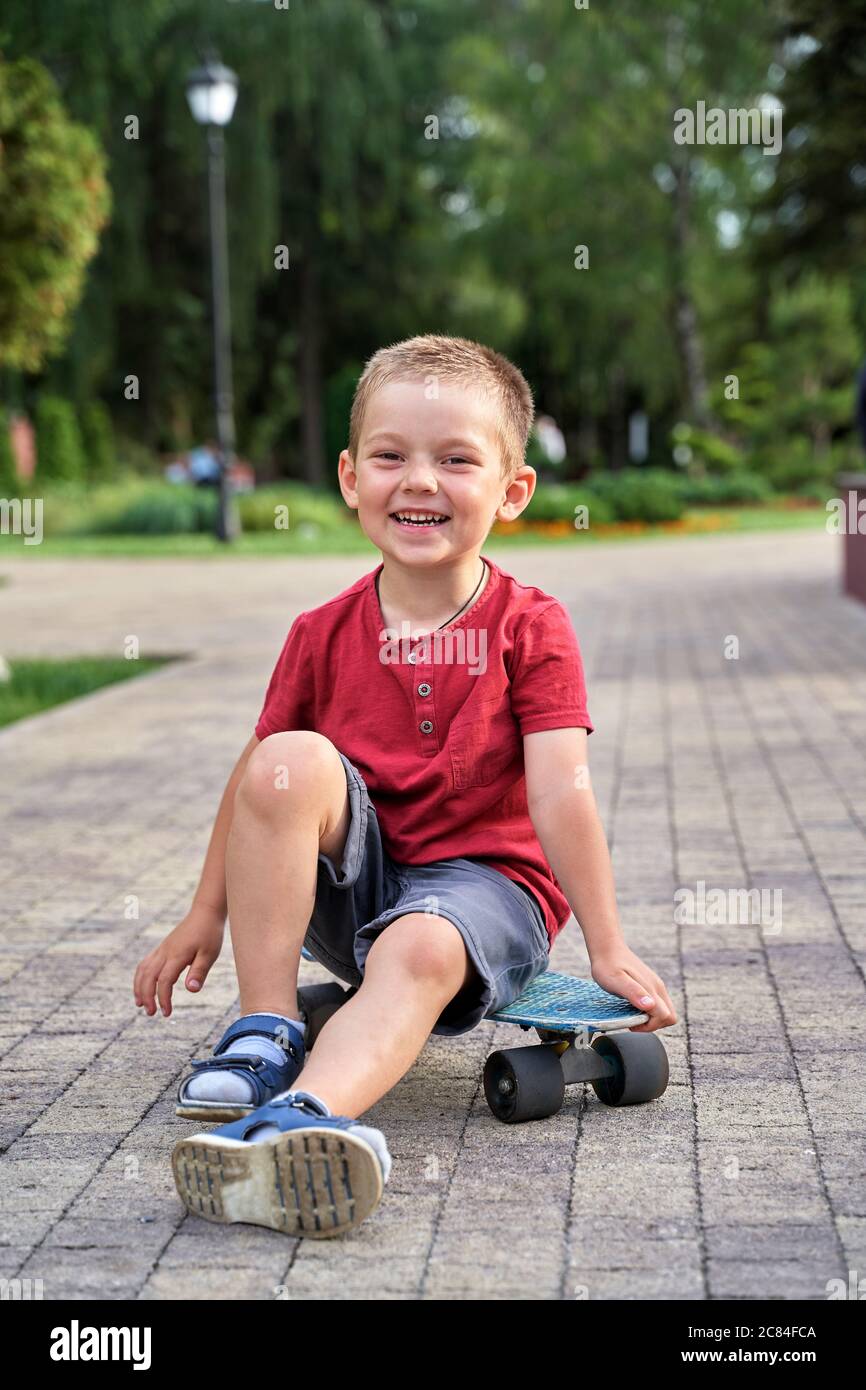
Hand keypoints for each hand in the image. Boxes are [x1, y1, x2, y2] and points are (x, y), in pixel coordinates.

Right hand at [133, 902, 224, 1018]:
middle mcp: (165, 952)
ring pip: (143, 970)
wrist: (205, 913)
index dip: (163, 999)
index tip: (166, 1013)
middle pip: (148, 977)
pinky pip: (145, 963)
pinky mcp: (162, 948)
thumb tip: (191, 990)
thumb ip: (199, 972)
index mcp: (177, 955)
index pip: (164, 981)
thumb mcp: (210, 954)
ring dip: (139, 988)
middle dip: (147, 996)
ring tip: (141, 1005)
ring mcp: (162, 949)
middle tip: (151, 1014)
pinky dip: (141, 977)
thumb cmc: (209, 934)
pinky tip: (143, 987)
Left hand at [590, 945, 676, 1032]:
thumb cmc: (608, 965)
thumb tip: (650, 1006)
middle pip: (670, 1016)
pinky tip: (632, 1006)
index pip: (665, 1016)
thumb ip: (633, 993)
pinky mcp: (651, 985)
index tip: (632, 1023)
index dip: (649, 1026)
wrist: (607, 948)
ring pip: (666, 1011)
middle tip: (633, 1020)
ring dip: (651, 1019)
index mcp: (651, 988)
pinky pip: (658, 1005)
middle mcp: (658, 987)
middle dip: (653, 1025)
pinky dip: (648, 1011)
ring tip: (631, 1013)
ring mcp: (656, 986)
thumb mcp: (615, 981)